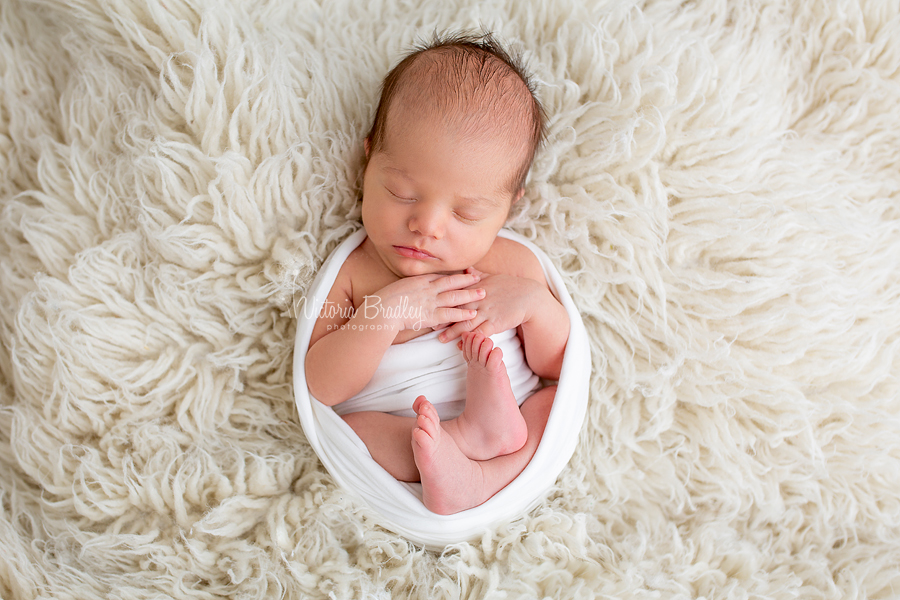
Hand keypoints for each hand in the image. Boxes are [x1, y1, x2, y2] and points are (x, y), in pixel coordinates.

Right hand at [364, 269, 484, 331]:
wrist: (381, 310)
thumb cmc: (384, 301)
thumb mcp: (397, 288)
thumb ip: (408, 288)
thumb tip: (411, 290)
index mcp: (419, 281)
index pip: (440, 276)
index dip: (453, 275)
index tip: (463, 272)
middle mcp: (428, 289)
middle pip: (451, 282)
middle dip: (466, 280)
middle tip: (479, 277)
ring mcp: (430, 302)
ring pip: (455, 296)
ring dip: (469, 295)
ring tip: (483, 293)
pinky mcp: (431, 316)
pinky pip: (450, 314)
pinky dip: (462, 314)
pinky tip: (472, 314)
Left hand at [436, 268, 542, 341]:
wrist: (530, 297)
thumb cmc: (511, 286)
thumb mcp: (493, 278)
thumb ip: (477, 274)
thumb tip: (466, 269)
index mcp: (477, 288)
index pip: (456, 294)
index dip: (442, 301)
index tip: (429, 305)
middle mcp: (479, 299)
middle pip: (457, 309)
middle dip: (442, 317)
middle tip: (428, 324)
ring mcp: (487, 311)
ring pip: (466, 323)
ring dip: (452, 332)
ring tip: (441, 339)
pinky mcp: (495, 323)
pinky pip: (480, 333)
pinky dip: (471, 339)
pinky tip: (462, 346)